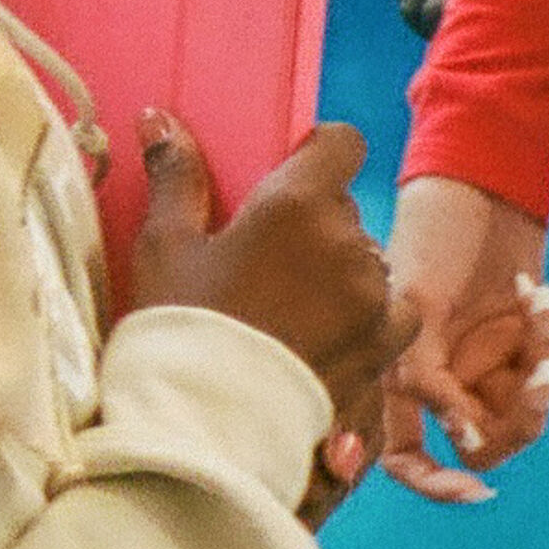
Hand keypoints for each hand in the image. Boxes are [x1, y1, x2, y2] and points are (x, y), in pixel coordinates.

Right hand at [121, 114, 399, 484]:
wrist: (209, 431)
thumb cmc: (181, 329)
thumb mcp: (166, 246)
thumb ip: (176, 177)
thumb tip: (159, 117)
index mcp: (299, 204)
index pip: (341, 143)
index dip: (317, 154)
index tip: (286, 179)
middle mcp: (351, 245)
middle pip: (348, 211)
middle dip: (315, 226)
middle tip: (265, 263)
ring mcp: (374, 303)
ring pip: (370, 266)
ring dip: (344, 276)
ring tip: (294, 311)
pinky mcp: (383, 354)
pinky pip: (388, 319)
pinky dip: (366, 324)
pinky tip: (324, 344)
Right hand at [380, 179, 548, 503]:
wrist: (479, 182)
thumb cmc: (431, 232)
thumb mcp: (418, 299)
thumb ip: (428, 375)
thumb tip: (461, 440)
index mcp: (399, 376)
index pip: (406, 455)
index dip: (434, 483)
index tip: (473, 489)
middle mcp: (442, 382)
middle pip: (484, 444)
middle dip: (519, 416)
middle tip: (541, 374)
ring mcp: (483, 365)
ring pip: (524, 410)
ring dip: (542, 366)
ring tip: (538, 305)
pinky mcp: (520, 343)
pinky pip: (545, 371)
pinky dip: (547, 336)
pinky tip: (535, 291)